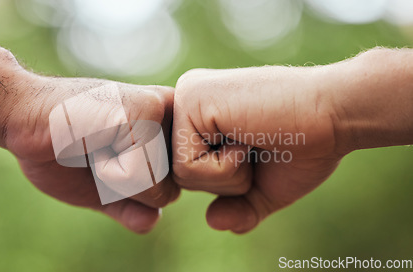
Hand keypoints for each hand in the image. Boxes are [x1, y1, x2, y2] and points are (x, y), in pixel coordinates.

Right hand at [1, 71, 179, 233]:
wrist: (22, 116)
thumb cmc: (60, 149)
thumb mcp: (101, 187)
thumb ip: (131, 207)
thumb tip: (152, 220)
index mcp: (167, 131)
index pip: (172, 191)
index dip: (132, 190)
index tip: (104, 157)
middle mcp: (173, 116)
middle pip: (170, 191)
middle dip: (126, 186)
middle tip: (97, 148)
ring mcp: (162, 110)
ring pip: (159, 186)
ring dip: (114, 178)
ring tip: (94, 141)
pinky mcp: (146, 109)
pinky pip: (139, 175)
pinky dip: (107, 171)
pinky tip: (90, 139)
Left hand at [172, 66, 343, 232]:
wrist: (335, 115)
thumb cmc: (305, 147)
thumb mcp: (264, 188)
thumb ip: (237, 208)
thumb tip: (213, 221)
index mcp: (200, 118)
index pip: (188, 174)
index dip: (226, 181)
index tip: (258, 148)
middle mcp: (187, 102)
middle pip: (179, 176)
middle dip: (225, 180)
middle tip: (257, 144)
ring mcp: (186, 97)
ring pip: (180, 174)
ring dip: (228, 174)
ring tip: (253, 138)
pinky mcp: (191, 98)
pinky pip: (187, 166)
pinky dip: (225, 167)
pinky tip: (247, 135)